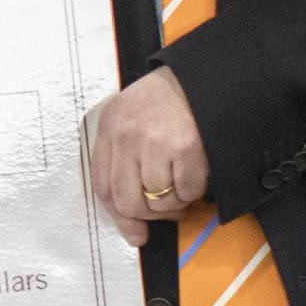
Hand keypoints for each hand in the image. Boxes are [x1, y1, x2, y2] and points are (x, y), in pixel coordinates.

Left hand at [81, 67, 209, 247]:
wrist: (204, 75)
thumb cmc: (170, 97)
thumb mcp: (132, 117)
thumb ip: (123, 159)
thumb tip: (130, 221)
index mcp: (111, 125)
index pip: (102, 185)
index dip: (118, 215)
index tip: (132, 230)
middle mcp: (128, 134)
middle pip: (128, 201)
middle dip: (148, 215)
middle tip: (164, 210)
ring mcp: (156, 142)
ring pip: (159, 202)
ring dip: (174, 202)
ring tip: (181, 182)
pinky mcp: (186, 148)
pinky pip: (186, 191)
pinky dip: (194, 190)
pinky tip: (194, 172)